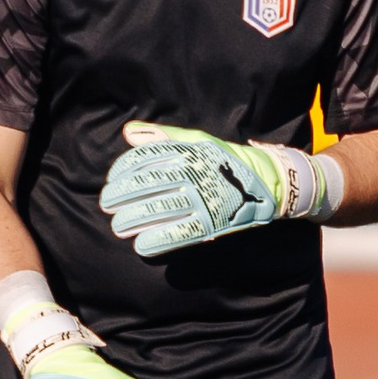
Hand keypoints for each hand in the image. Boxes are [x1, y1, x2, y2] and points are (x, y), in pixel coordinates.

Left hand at [100, 122, 340, 256]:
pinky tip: (142, 246)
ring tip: (119, 226)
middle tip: (107, 205)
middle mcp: (196, 173)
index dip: (124, 171)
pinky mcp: (214, 221)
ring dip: (135, 219)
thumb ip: (161, 137)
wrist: (269, 182)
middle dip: (123, 196)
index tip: (111, 181)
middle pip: (148, 185)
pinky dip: (159, 240)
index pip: (147, 159)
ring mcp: (205, 198)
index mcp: (190, 151)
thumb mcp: (197, 141)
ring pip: (161, 209)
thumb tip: (127, 133)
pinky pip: (182, 232)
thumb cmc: (227, 161)